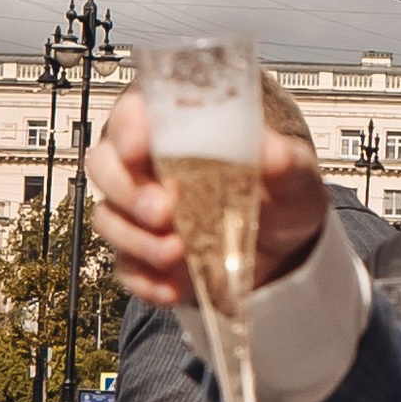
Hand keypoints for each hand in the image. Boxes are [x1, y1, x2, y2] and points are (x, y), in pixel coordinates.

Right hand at [88, 90, 326, 306]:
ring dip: (135, 238)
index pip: (134, 112)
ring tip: (176, 252)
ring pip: (108, 217)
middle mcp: (149, 165)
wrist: (287, 250)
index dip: (128, 127)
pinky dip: (144, 281)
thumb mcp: (295, 174)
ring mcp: (141, 212)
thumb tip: (272, 151)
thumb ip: (284, 161)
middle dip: (128, 191)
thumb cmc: (281, 193)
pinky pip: (125, 268)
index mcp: (178, 129)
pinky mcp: (144, 255)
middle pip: (105, 165)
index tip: (139, 148)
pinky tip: (172, 289)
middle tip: (164, 210)